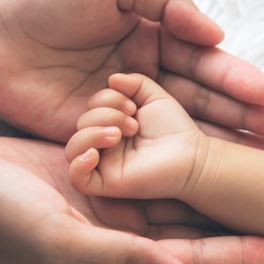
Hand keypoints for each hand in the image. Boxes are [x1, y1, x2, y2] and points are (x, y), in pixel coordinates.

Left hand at [0, 0, 263, 147]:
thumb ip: (168, 3)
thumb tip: (214, 34)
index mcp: (153, 37)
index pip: (205, 63)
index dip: (239, 81)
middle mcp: (145, 78)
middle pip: (204, 101)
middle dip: (247, 118)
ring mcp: (123, 111)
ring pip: (181, 130)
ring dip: (224, 144)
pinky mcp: (98, 137)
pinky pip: (140, 150)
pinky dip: (174, 163)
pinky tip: (209, 174)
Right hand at [0, 135, 263, 263]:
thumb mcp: (59, 244)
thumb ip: (121, 261)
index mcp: (123, 259)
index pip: (198, 260)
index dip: (247, 255)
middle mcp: (126, 231)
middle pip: (200, 229)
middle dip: (246, 221)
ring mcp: (115, 200)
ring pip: (181, 195)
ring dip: (220, 187)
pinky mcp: (102, 170)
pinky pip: (151, 164)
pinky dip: (181, 156)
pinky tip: (208, 143)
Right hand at [66, 73, 204, 198]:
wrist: (190, 156)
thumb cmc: (173, 128)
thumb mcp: (153, 96)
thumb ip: (134, 82)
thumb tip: (111, 79)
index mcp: (111, 123)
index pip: (90, 107)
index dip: (106, 100)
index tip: (133, 107)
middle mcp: (103, 144)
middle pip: (81, 124)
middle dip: (104, 116)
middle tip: (133, 125)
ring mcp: (103, 165)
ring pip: (73, 149)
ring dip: (91, 134)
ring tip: (118, 135)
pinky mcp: (106, 185)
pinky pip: (77, 178)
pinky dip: (78, 164)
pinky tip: (95, 154)